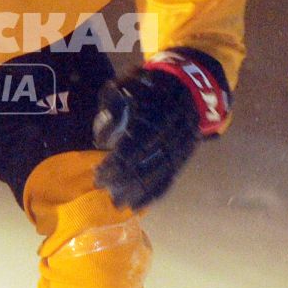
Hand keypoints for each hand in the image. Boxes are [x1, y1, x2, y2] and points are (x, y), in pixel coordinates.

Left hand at [92, 49, 230, 209]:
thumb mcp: (128, 83)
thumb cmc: (150, 84)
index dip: (117, 162)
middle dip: (124, 180)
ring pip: (160, 174)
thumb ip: (112, 103)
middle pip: (149, 162)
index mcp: (158, 112)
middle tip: (103, 190)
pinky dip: (155, 194)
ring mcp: (183, 145)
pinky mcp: (186, 155)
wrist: (189, 83)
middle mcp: (174, 131)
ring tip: (118, 204)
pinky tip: (138, 205)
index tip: (98, 174)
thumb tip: (101, 138)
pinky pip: (171, 178)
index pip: (136, 144)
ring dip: (139, 192)